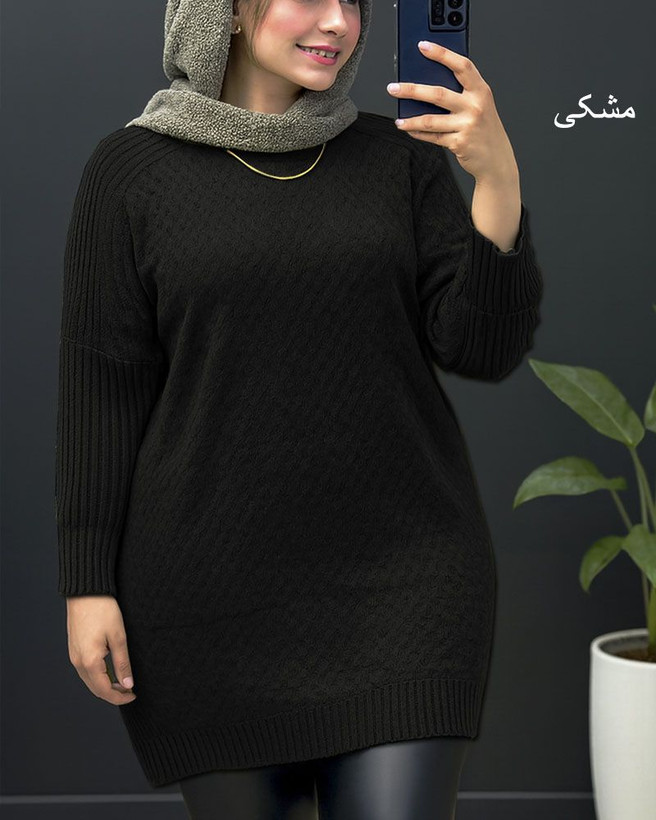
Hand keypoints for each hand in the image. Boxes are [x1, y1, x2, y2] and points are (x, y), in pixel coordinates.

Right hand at [66, 595, 136, 704]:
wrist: (86, 592)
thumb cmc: (103, 610)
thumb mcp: (118, 637)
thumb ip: (122, 663)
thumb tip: (127, 685)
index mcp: (89, 661)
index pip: (104, 690)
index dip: (119, 697)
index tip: (133, 695)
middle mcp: (78, 662)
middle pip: (95, 688)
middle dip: (113, 693)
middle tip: (130, 690)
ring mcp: (74, 656)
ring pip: (89, 680)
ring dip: (105, 684)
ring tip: (122, 681)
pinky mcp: (74, 649)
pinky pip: (85, 670)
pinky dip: (98, 675)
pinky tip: (110, 670)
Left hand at [387, 41, 518, 185]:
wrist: (496, 159)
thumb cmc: (484, 128)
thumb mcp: (480, 104)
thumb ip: (462, 93)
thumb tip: (428, 83)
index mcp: (481, 91)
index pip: (461, 66)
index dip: (442, 54)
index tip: (423, 46)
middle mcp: (475, 106)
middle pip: (438, 94)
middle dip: (412, 90)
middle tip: (393, 88)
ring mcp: (467, 125)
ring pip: (431, 120)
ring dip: (410, 120)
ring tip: (398, 120)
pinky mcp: (459, 143)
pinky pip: (433, 137)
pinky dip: (419, 133)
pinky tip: (410, 129)